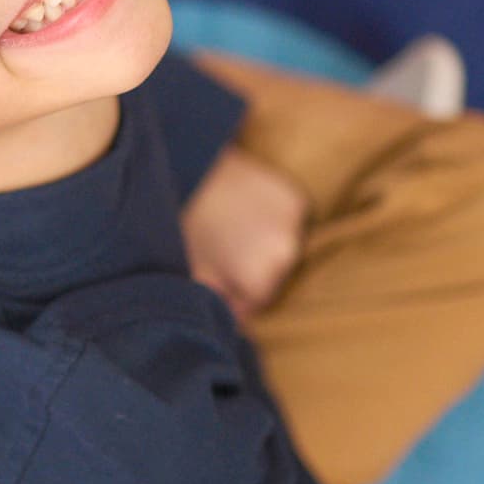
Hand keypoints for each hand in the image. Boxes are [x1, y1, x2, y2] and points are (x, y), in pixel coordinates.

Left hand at [180, 146, 307, 319]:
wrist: (191, 163)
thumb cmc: (187, 220)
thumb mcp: (192, 268)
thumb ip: (213, 301)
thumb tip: (224, 320)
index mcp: (262, 278)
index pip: (255, 305)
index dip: (233, 299)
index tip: (217, 286)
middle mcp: (287, 254)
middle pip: (271, 279)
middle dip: (248, 274)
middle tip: (220, 255)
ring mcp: (295, 223)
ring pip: (280, 251)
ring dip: (261, 248)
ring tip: (231, 230)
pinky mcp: (295, 198)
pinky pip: (287, 224)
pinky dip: (271, 223)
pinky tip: (246, 212)